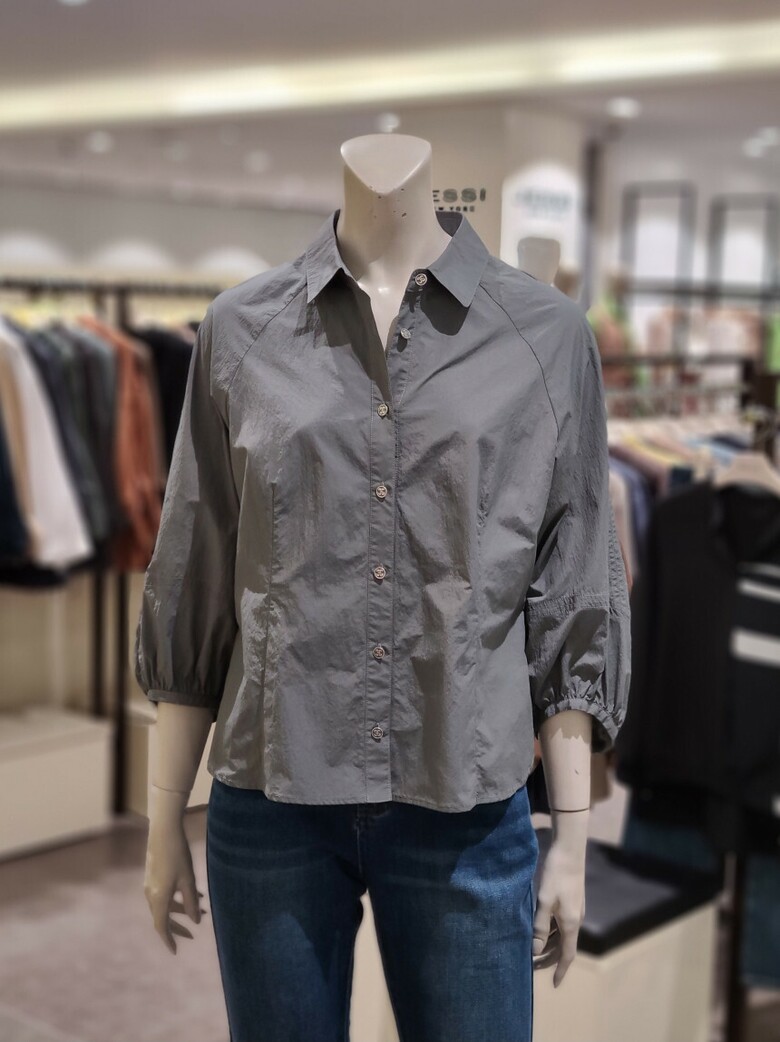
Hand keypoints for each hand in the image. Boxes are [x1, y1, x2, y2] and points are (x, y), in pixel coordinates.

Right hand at [144, 789, 206, 953]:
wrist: (163, 831)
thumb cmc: (178, 855)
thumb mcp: (188, 880)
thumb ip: (191, 902)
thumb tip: (195, 921)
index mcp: (158, 898)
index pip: (161, 926)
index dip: (169, 940)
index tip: (175, 951)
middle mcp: (150, 894)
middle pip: (162, 917)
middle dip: (177, 926)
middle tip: (192, 935)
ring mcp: (150, 884)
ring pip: (165, 904)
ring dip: (180, 910)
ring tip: (200, 911)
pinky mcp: (153, 875)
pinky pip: (164, 894)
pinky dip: (177, 898)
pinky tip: (195, 894)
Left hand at [532, 810, 587, 986]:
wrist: (569, 850)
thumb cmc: (555, 875)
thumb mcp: (544, 901)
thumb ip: (539, 926)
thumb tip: (535, 950)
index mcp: (570, 923)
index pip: (567, 955)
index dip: (560, 970)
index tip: (555, 985)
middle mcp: (575, 919)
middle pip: (564, 947)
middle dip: (550, 959)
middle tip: (533, 967)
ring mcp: (574, 910)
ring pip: (561, 935)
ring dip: (549, 945)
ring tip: (532, 951)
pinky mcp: (571, 901)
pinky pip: (561, 924)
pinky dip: (551, 932)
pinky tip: (539, 929)